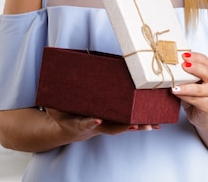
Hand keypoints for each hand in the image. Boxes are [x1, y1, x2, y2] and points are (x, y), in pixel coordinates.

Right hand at [45, 109, 159, 139]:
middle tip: (136, 125)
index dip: (90, 122)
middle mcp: (95, 126)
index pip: (84, 123)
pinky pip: (127, 123)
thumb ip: (56, 99)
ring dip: (137, 126)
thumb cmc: (63, 115)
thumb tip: (54, 78)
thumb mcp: (55, 108)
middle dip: (124, 126)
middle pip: (111, 128)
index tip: (97, 119)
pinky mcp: (112, 122)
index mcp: (79, 123)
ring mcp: (105, 125)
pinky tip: (153, 122)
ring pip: (122, 127)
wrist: (70, 129)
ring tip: (151, 124)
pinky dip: (139, 123)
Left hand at [170, 52, 207, 128]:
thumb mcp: (192, 80)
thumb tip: (171, 61)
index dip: (195, 57)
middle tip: (184, 65)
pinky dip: (184, 96)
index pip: (205, 60)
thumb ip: (188, 71)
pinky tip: (177, 94)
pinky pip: (195, 100)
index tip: (184, 55)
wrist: (203, 114)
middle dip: (196, 68)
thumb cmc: (196, 93)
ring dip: (186, 87)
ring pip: (199, 89)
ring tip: (175, 86)